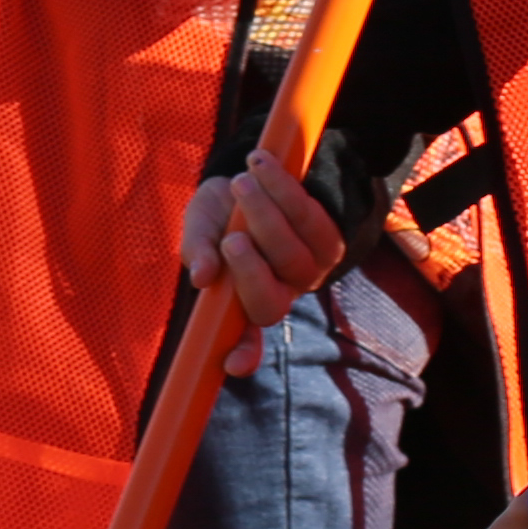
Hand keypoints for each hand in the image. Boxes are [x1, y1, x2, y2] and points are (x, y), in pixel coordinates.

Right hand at [179, 146, 346, 376]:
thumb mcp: (199, 228)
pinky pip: (311, 219)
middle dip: (250, 267)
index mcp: (241, 304)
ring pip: (292, 256)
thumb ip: (197, 249)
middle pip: (270, 301)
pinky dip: (284, 190)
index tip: (232, 364)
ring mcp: (308, 273)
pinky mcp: (330, 244)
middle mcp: (279, 296)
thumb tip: (201, 277)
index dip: (242, 353)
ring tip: (241, 180)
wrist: (256, 178)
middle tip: (231, 235)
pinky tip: (261, 164)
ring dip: (265, 214)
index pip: (243, 340)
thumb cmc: (219, 214)